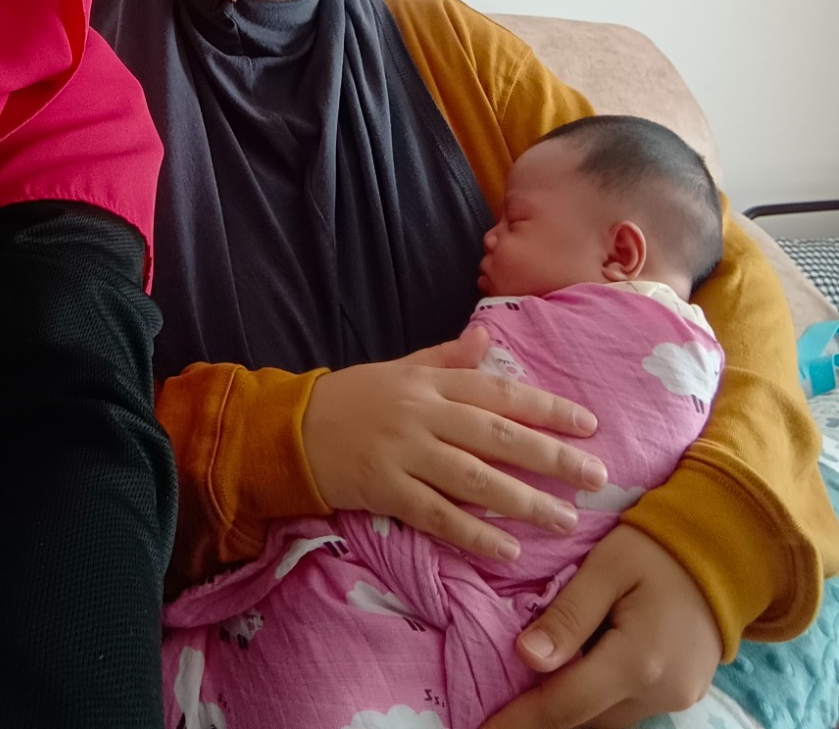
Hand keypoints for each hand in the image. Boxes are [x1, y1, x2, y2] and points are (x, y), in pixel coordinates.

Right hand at [301, 331, 604, 561]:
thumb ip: (447, 358)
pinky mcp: (385, 490)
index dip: (546, 407)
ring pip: (474, 479)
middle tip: (597, 476)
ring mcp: (404, 453)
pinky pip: (437, 515)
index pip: (499, 392)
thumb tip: (488, 338)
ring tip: (566, 519)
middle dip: (551, 456)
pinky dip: (474, 534)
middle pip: (496, 435)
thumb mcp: (401, 368)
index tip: (588, 424)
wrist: (292, 428)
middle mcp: (423, 414)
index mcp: (430, 383)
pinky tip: (508, 550)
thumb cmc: (355, 396)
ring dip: (524, 501)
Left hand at [482, 524, 722, 727]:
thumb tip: (526, 657)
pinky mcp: (682, 694)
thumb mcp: (608, 566)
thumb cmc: (658, 546)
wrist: (726, 550)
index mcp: (639, 661)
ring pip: (605, 719)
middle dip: (540, 716)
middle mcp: (661, 693)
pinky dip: (596, 698)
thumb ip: (569, 614)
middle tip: (499, 706)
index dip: (519, 720)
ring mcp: (676, 698)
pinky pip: (626, 709)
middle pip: (584, 719)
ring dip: (569, 707)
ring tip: (529, 692)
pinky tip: (573, 676)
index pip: (565, 705)